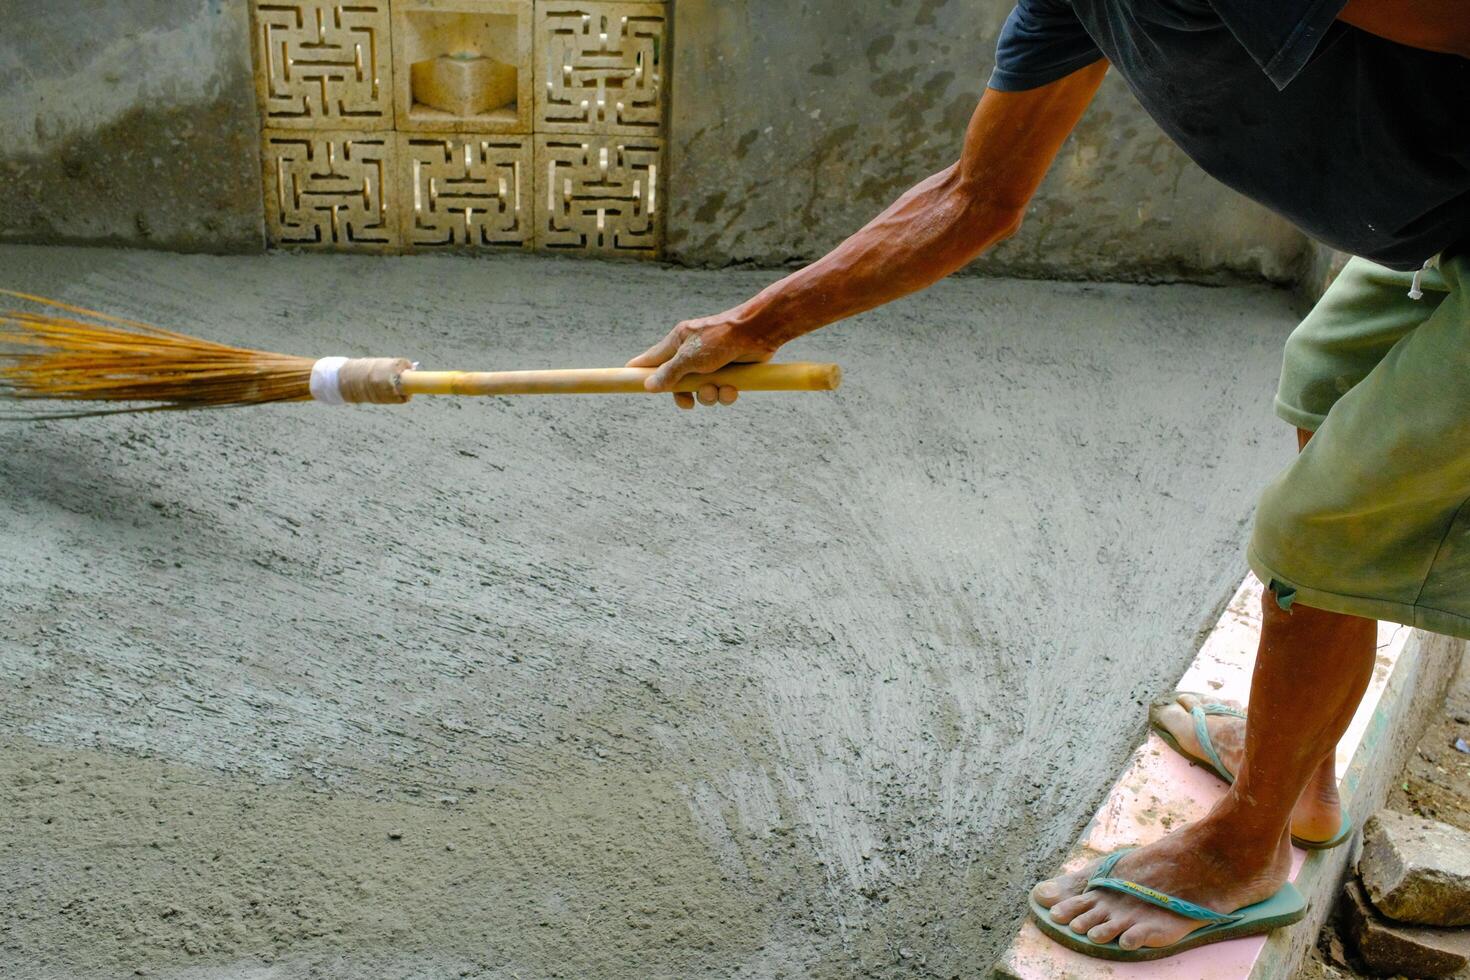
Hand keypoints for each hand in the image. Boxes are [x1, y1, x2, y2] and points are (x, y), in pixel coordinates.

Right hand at [627, 312, 775, 409]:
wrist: (758, 332)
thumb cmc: (721, 338)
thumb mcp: (690, 357)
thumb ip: (669, 373)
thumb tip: (649, 386)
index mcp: (677, 343)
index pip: (651, 359)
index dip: (640, 371)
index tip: (627, 380)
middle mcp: (692, 353)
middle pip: (677, 383)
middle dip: (684, 395)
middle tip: (687, 403)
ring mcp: (711, 363)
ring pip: (701, 391)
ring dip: (709, 395)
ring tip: (717, 388)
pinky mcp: (729, 372)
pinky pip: (721, 391)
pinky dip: (726, 393)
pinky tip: (733, 388)